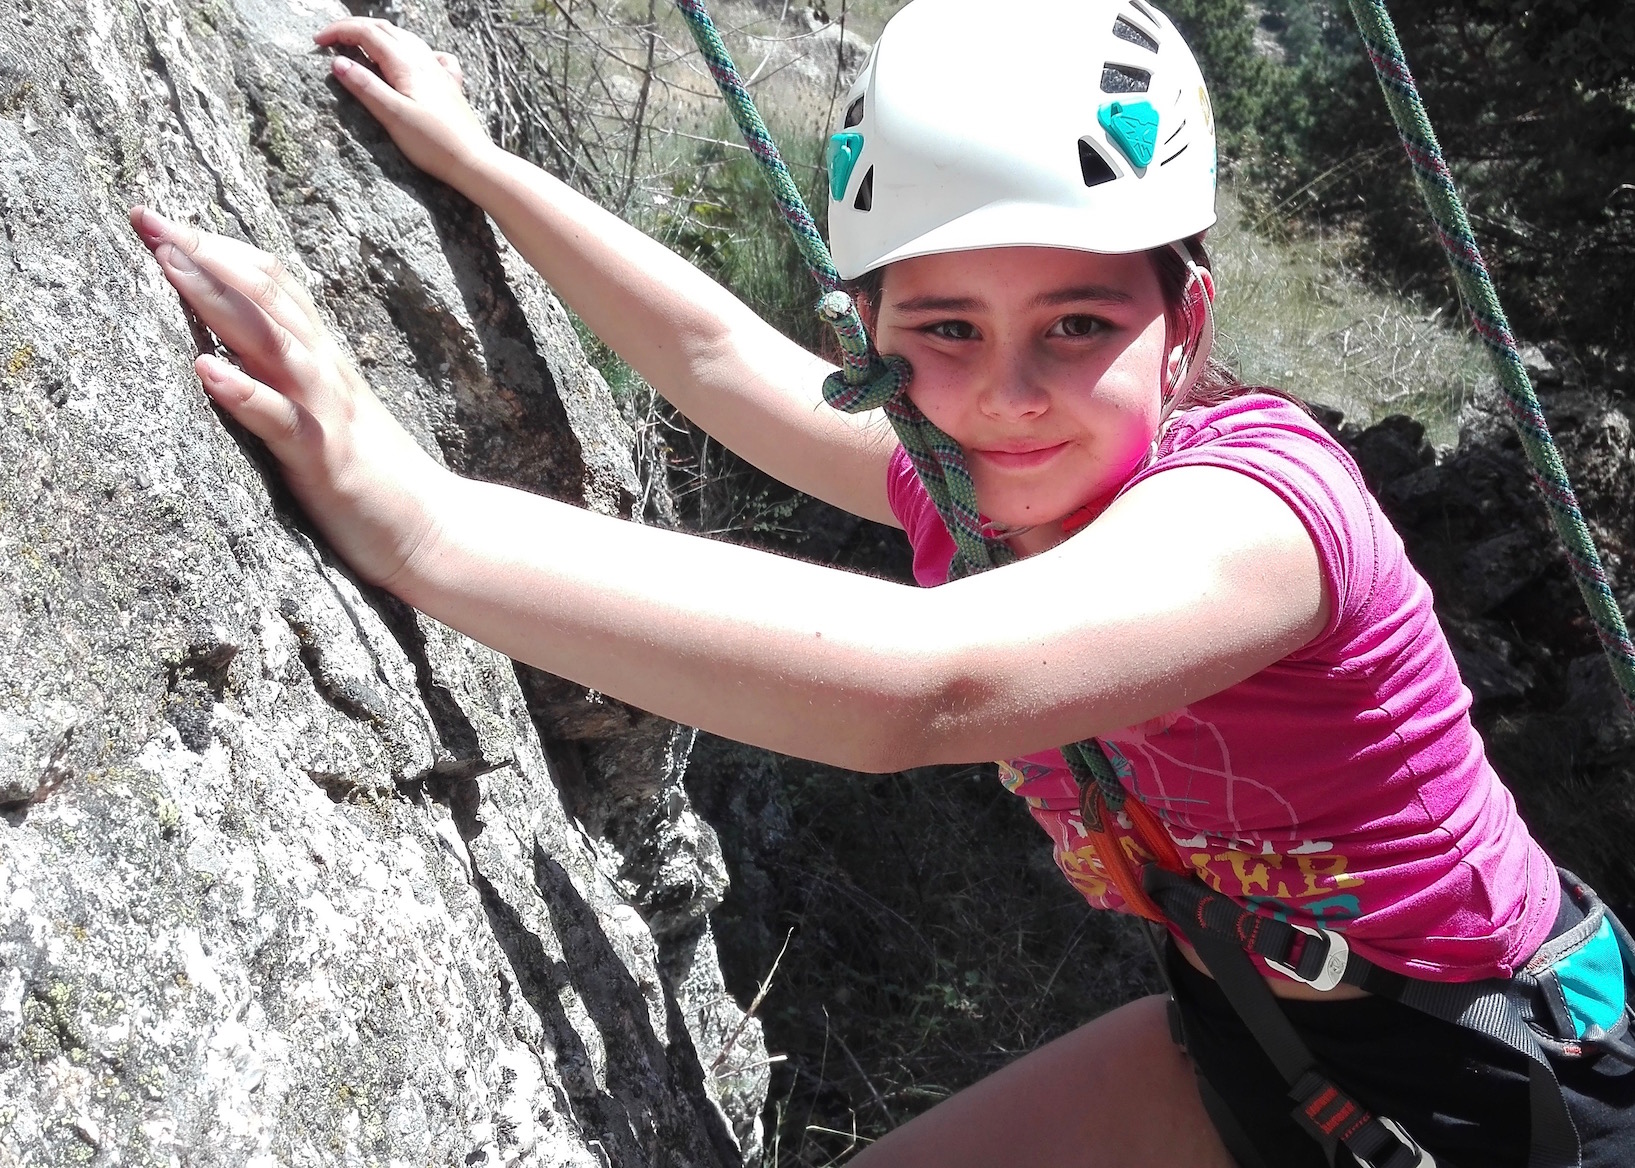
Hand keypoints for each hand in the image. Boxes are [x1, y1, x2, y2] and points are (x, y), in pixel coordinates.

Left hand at [130, 206, 453, 588]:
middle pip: (263, 293)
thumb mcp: (327, 412)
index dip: (214, 245)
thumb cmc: (375, 478)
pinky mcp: (323, 458)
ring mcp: (325, 411)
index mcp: (320, 359)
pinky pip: (281, 419)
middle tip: (145, 217)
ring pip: (269, 340)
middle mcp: (323, 371)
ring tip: (167, 264)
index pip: (269, 282)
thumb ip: (290, 377)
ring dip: (216, 298)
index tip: (157, 219)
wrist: (434, 530)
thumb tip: (236, 347)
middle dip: (201, 252)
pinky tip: (206, 369)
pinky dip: (244, 392)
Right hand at [314, 18, 491, 184]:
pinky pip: (430, 56)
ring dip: (379, 36)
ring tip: (360, 45)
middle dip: (354, 29)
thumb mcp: (392, 115)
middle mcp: (424, 60)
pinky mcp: (450, 87)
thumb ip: (365, 87)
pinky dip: (412, 50)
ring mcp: (439, 71)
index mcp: (407, 63)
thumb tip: (338, 63)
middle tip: (331, 40)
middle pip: (385, 30)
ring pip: (405, 39)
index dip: (339, 31)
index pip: (367, 32)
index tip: (317, 42)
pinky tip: (414, 59)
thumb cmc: (434, 143)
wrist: (472, 161)